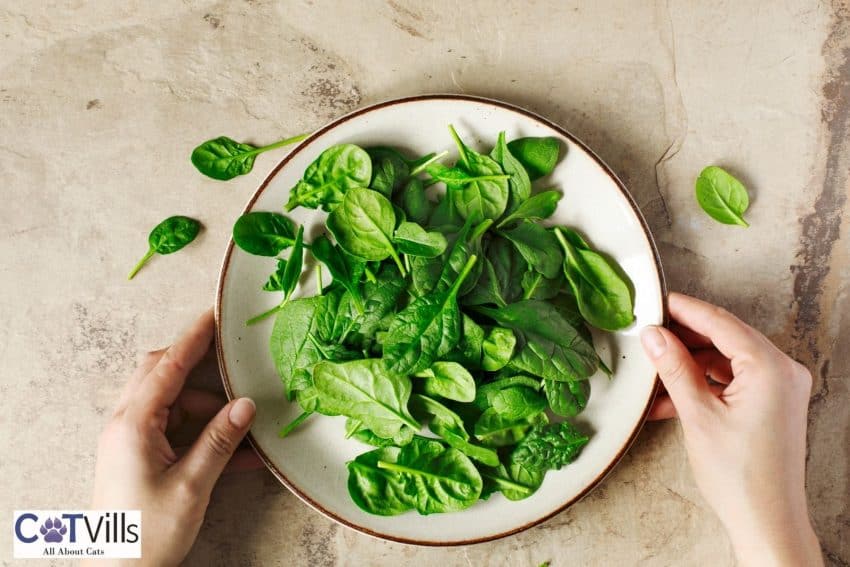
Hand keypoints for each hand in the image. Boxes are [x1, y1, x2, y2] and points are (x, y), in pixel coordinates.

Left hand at [89, 309, 259, 565]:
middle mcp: (126, 425)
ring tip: (242, 427)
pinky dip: (202, 434)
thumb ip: (220, 440)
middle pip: (161, 375)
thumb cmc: (147, 533)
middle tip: (233, 363)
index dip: (193, 338)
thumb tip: (246, 405)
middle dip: (198, 368)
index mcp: (133, 424)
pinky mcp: (138, 457)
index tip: (214, 314)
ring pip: (171, 403)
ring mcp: (130, 440)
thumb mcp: (192, 485)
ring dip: (207, 409)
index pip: (166, 366)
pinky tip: (237, 453)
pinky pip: (173, 430)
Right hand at [641, 293, 820, 566]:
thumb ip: (674, 368)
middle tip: (649, 335)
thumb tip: (654, 336)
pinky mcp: (772, 404)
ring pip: (726, 360)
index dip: (684, 310)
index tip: (656, 303)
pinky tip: (670, 398)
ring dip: (690, 365)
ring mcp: (780, 388)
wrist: (766, 521)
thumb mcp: (697, 415)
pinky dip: (703, 384)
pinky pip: (733, 380)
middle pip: (725, 338)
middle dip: (684, 338)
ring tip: (654, 374)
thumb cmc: (740, 475)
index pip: (720, 323)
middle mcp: (782, 371)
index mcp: (770, 368)